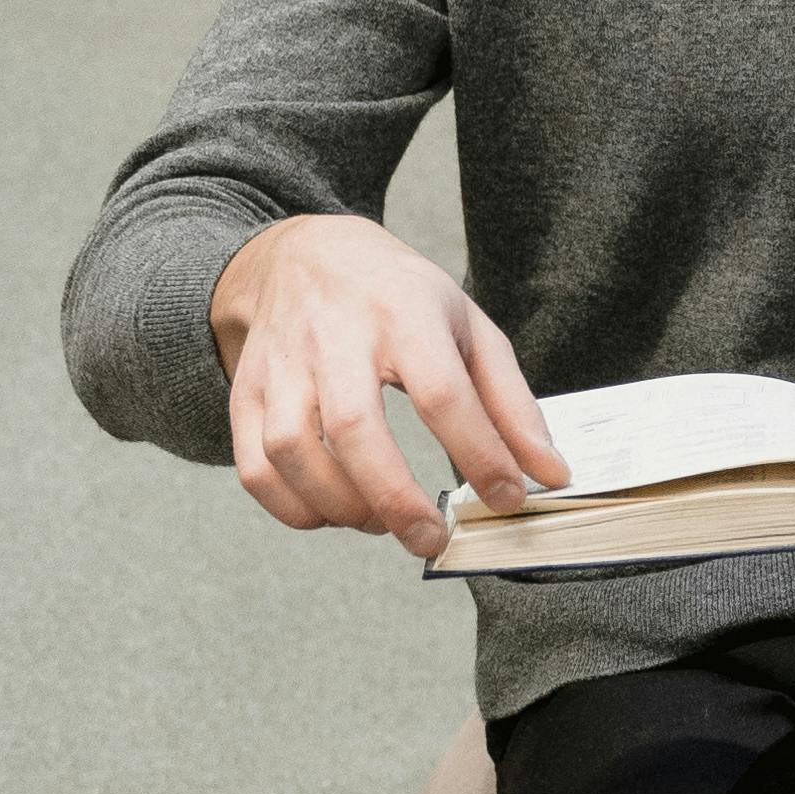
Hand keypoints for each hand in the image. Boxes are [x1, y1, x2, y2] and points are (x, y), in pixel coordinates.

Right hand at [213, 213, 565, 561]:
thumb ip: (511, 403)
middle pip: (352, 426)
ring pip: (291, 450)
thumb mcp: (468, 327)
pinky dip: (291, 508)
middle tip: (430, 539)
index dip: (479, 455)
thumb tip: (548, 473)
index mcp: (402, 311)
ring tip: (381, 521)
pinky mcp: (245, 390)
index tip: (508, 499)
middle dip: (395, 498)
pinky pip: (254, 466)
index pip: (442, 392)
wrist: (306, 254)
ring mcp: (281, 364)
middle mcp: (333, 335)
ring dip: (340, 505)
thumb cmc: (398, 298)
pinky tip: (332, 513)